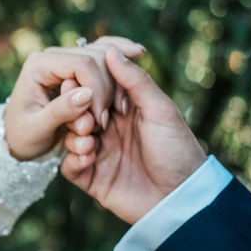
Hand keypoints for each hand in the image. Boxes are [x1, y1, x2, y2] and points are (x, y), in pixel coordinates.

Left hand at [4, 36, 144, 160]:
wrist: (17, 138)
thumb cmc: (23, 136)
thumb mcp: (37, 130)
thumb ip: (59, 112)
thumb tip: (86, 93)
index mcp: (39, 65)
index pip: (82, 64)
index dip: (98, 90)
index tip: (98, 122)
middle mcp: (53, 56)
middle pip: (97, 57)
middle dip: (107, 90)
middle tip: (103, 123)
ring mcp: (66, 58)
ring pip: (104, 54)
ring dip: (117, 81)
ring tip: (118, 110)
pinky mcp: (76, 66)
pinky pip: (104, 54)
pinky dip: (121, 54)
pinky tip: (138, 53)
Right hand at [61, 46, 206, 224]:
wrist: (181, 199)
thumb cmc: (178, 150)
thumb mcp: (160, 110)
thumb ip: (135, 81)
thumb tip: (110, 51)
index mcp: (125, 108)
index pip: (96, 87)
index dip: (88, 84)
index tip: (85, 84)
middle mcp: (108, 128)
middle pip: (77, 111)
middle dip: (76, 109)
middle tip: (88, 116)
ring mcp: (99, 153)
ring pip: (69, 136)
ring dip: (73, 134)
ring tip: (89, 138)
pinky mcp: (92, 178)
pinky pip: (69, 165)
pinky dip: (73, 159)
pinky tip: (88, 157)